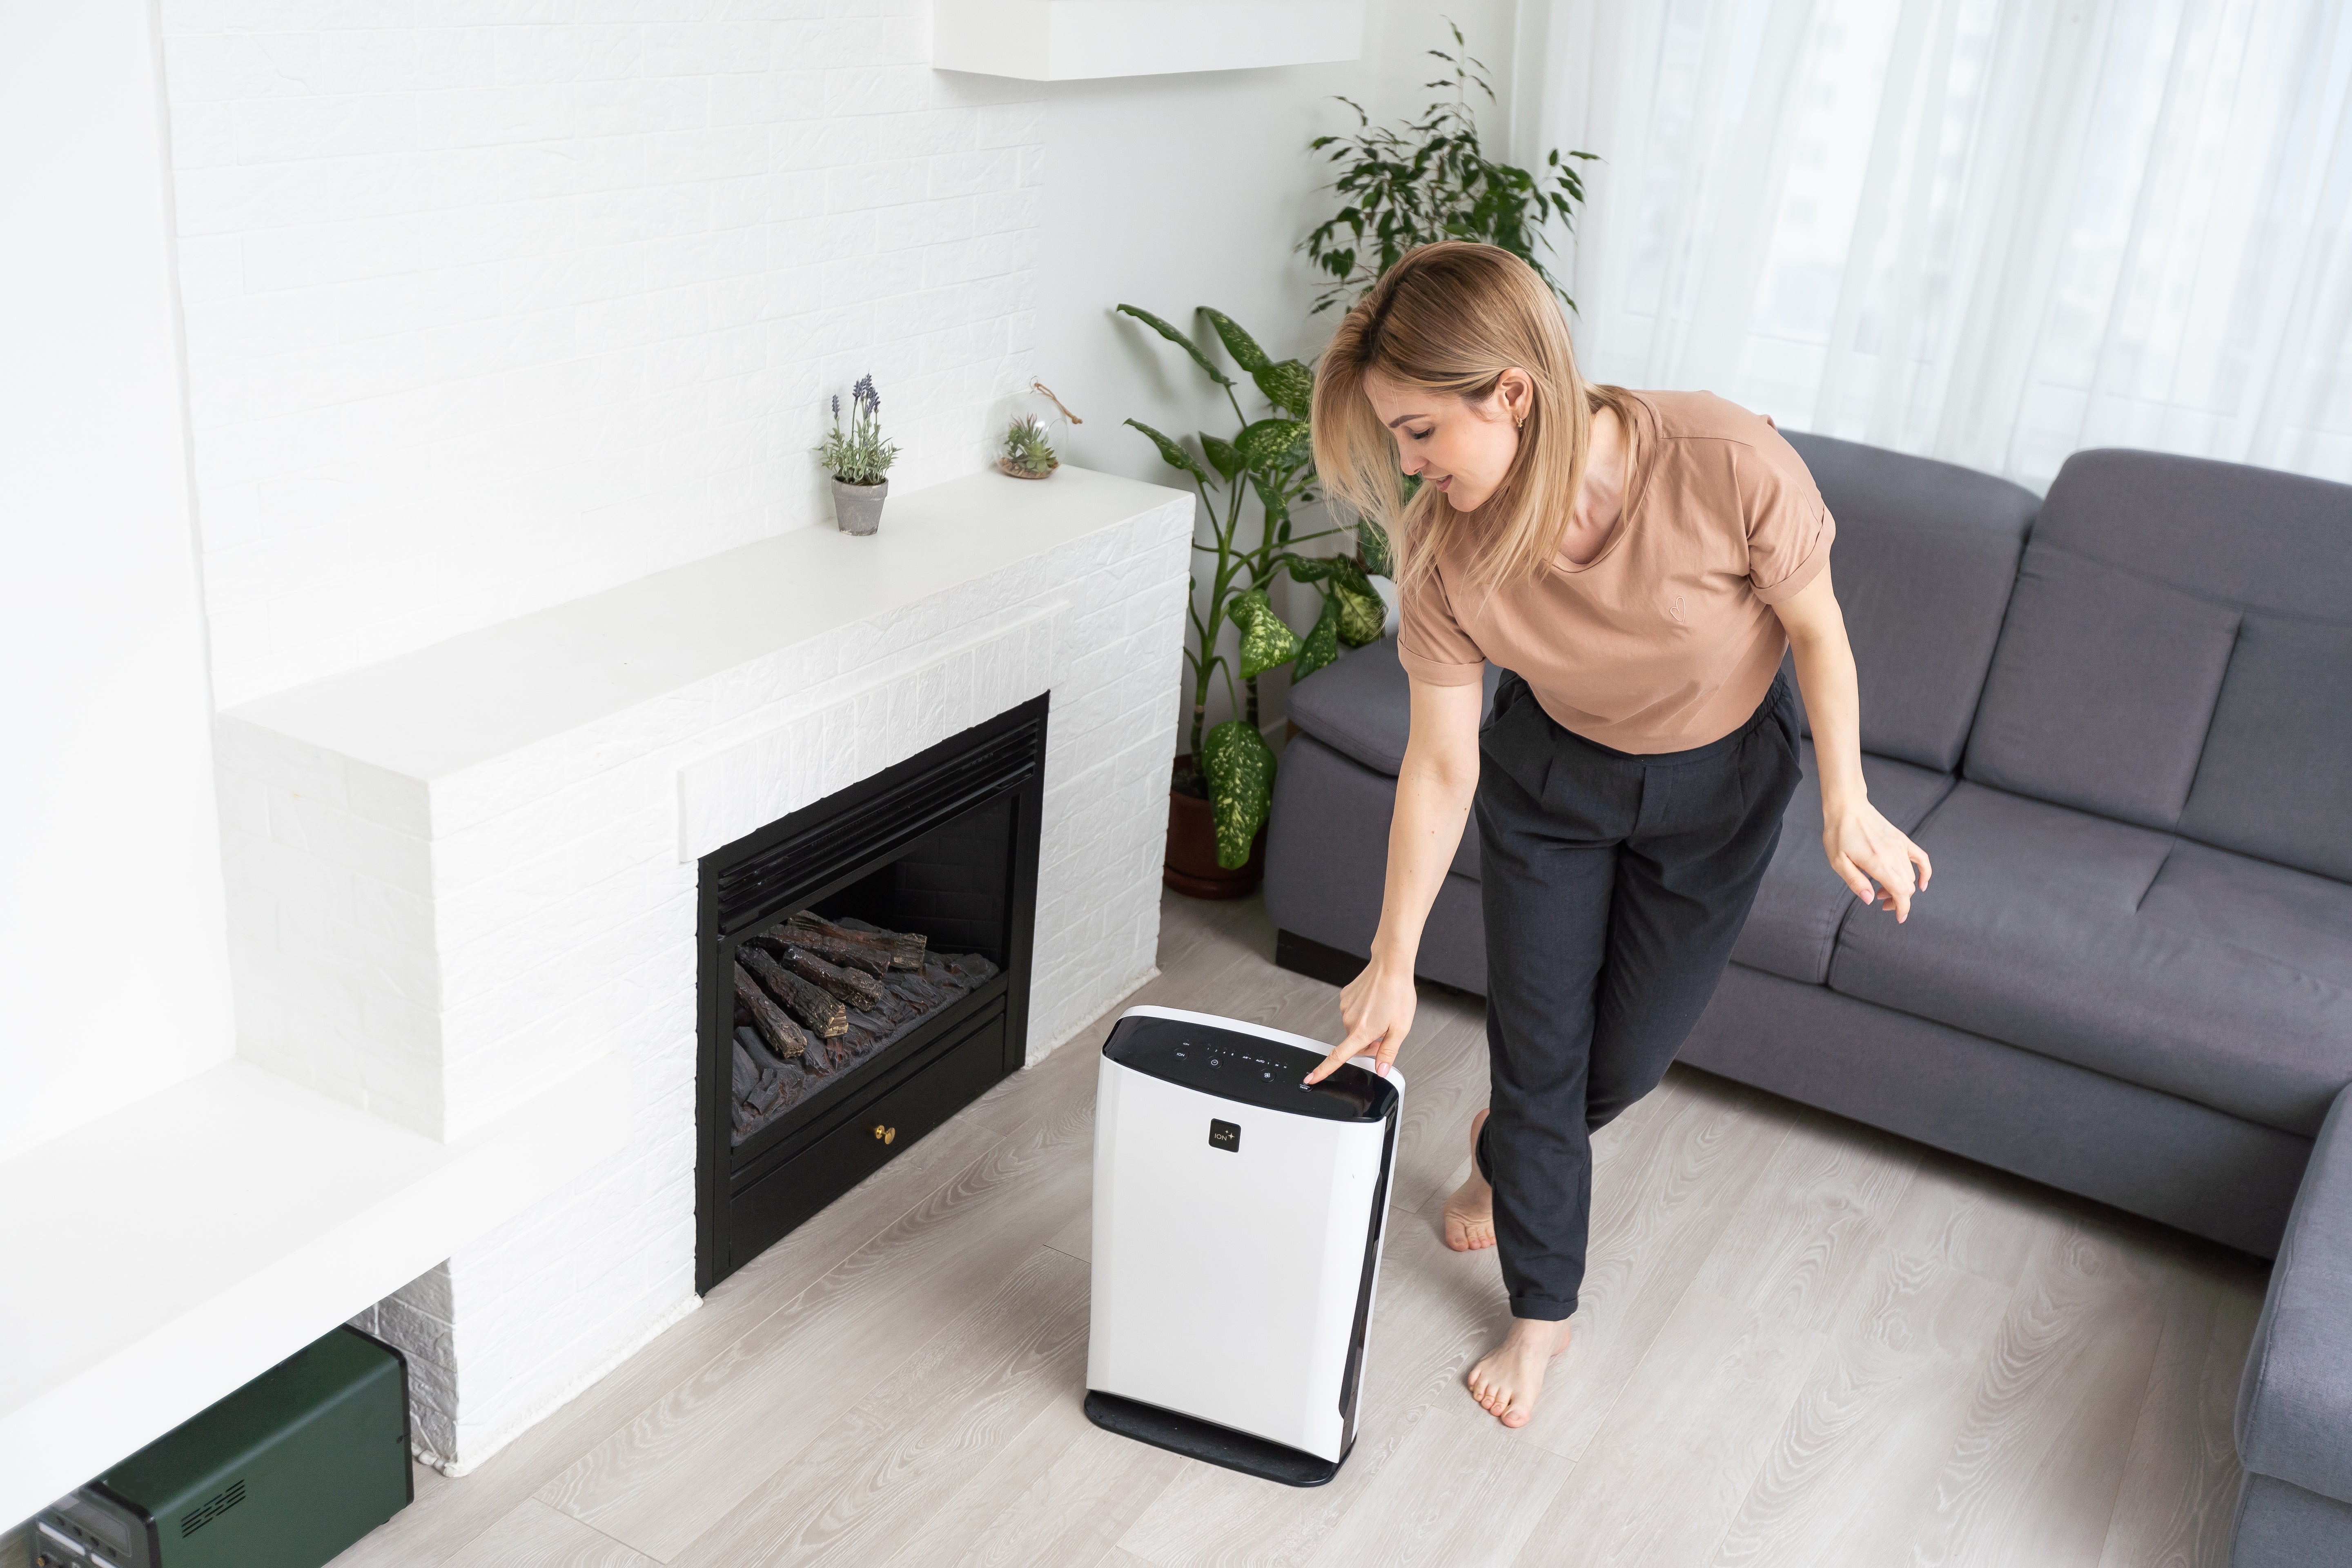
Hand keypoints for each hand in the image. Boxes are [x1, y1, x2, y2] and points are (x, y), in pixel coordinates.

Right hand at [1305, 947, 1417, 1082]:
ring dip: (1366, 1027)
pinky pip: (1353, 1012)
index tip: (1311, 1078)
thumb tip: (1381, 1070)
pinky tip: (1375, 1003)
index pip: (1338, 1056)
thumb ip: (1388, 1052)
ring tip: (1383, 1012)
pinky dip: (1363, 1012)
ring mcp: (1346, 1007)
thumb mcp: (1401, 1028)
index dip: (1323, 1070)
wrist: (1391, 966)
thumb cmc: (1398, 993)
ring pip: (1354, 1027)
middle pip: (1354, 1042)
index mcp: (1362, 1031)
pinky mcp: (1345, 997)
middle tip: (1385, 1032)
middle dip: (1368, 1043)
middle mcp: (1350, 1020)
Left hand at [1824, 797, 1932, 920]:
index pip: (1900, 892)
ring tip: (1880, 889)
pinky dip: (1925, 873)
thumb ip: (1855, 882)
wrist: (1847, 806)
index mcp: (1877, 862)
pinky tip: (1922, 884)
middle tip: (1879, 901)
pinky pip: (1921, 858)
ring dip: (1900, 889)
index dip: (1902, 908)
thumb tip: (1869, 900)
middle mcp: (1893, 855)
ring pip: (1910, 876)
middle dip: (1896, 900)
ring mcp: (1900, 846)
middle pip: (1906, 887)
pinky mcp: (1902, 839)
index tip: (1899, 918)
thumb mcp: (1837, 861)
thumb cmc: (1839, 834)